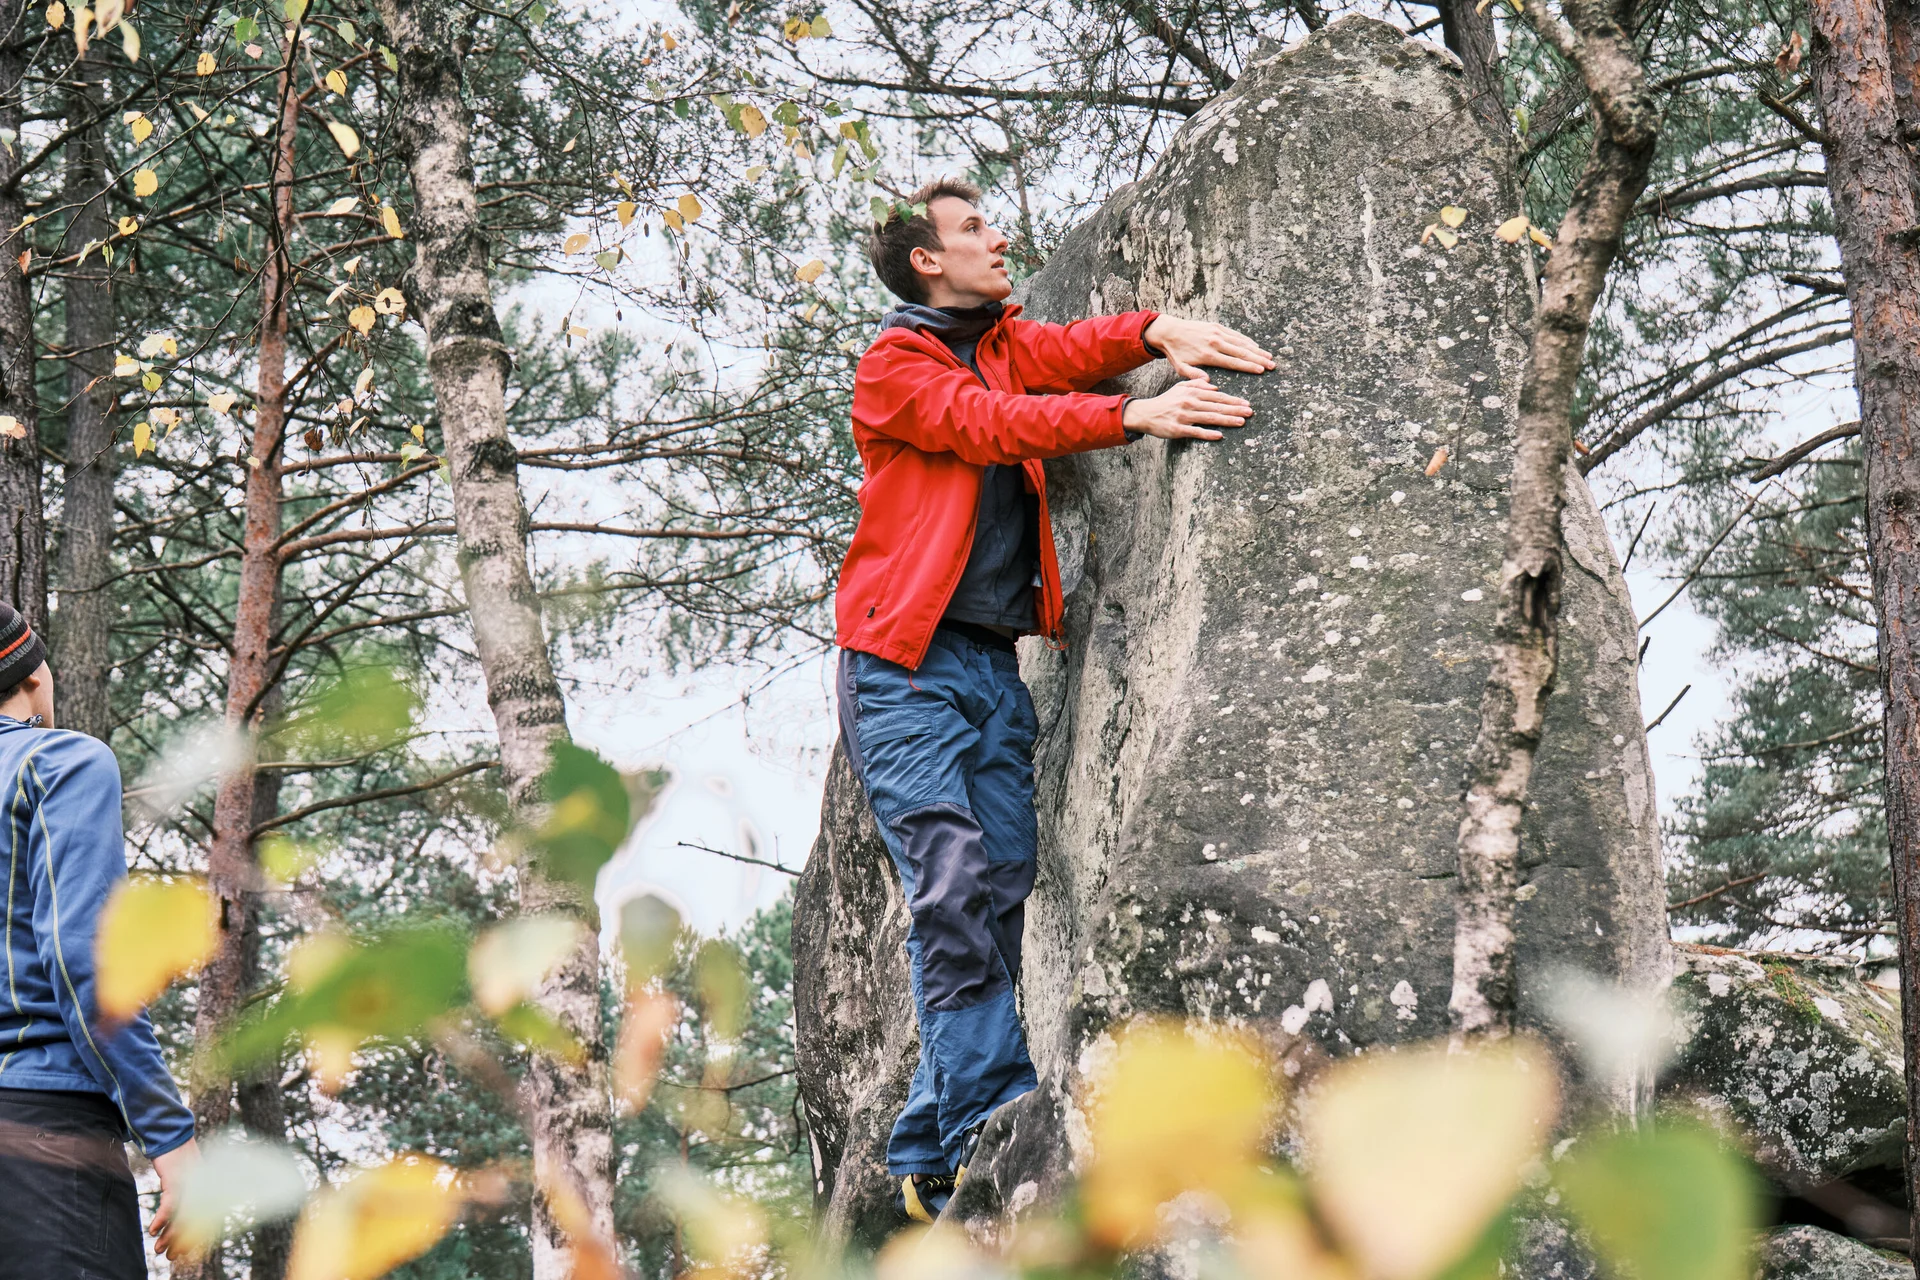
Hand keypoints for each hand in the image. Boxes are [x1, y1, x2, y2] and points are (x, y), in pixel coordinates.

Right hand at [149, 1137, 201, 1263]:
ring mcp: (191, 1184)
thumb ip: (185, 1199)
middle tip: (171, 1257)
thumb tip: (178, 1221)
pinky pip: (170, 1204)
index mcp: (207, 1191)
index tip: (187, 1253)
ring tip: (159, 1250)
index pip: (207, 1220)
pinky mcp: (177, 1180)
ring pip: (182, 1216)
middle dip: (182, 1242)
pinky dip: (162, 1219)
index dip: (199, 1239)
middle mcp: (203, 1189)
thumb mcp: (184, 1182)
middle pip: (195, 1222)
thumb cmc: (177, 1162)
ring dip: (169, 1236)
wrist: (172, 1139)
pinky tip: (153, 1231)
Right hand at [1122, 373, 1253, 441]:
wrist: (1146, 413)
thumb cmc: (1166, 401)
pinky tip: (1219, 435)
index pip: (1217, 396)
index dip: (1233, 400)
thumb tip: (1215, 388)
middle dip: (1235, 409)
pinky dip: (1208, 434)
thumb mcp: (1180, 388)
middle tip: (1250, 412)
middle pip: (1217, 407)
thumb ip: (1197, 385)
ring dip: (1227, 420)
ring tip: (1241, 422)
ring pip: (1210, 418)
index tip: (1246, 403)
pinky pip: (1196, 432)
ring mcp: (1184, 416)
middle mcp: (1190, 403)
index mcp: (1192, 393)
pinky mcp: (1178, 429)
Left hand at [1143, 315, 1274, 381]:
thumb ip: (1194, 377)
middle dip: (1259, 359)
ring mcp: (1217, 332)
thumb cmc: (1176, 353)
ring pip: (1241, 342)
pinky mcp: (1217, 326)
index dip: (1249, 366)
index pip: (1233, 362)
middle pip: (1242, 352)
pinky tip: (1255, 346)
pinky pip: (1235, 334)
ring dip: (1256, 349)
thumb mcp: (1181, 368)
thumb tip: (1208, 384)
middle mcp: (1215, 342)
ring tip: (1269, 356)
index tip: (1261, 370)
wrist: (1169, 331)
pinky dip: (1246, 340)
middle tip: (1272, 365)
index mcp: (1208, 355)